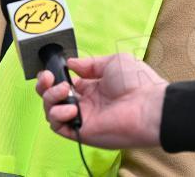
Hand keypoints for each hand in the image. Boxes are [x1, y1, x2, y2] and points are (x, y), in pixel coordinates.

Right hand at [35, 53, 167, 149]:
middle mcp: (85, 103)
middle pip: (52, 97)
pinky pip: (58, 127)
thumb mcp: (112, 62)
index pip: (64, 83)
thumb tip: (71, 63)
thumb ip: (89, 64)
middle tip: (47, 77)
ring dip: (50, 97)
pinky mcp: (82, 131)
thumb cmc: (137, 82)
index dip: (53, 76)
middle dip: (44, 86)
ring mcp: (83, 118)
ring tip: (64, 90)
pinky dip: (57, 115)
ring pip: (51, 111)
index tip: (51, 69)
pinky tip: (71, 107)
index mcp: (93, 88)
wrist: (149, 105)